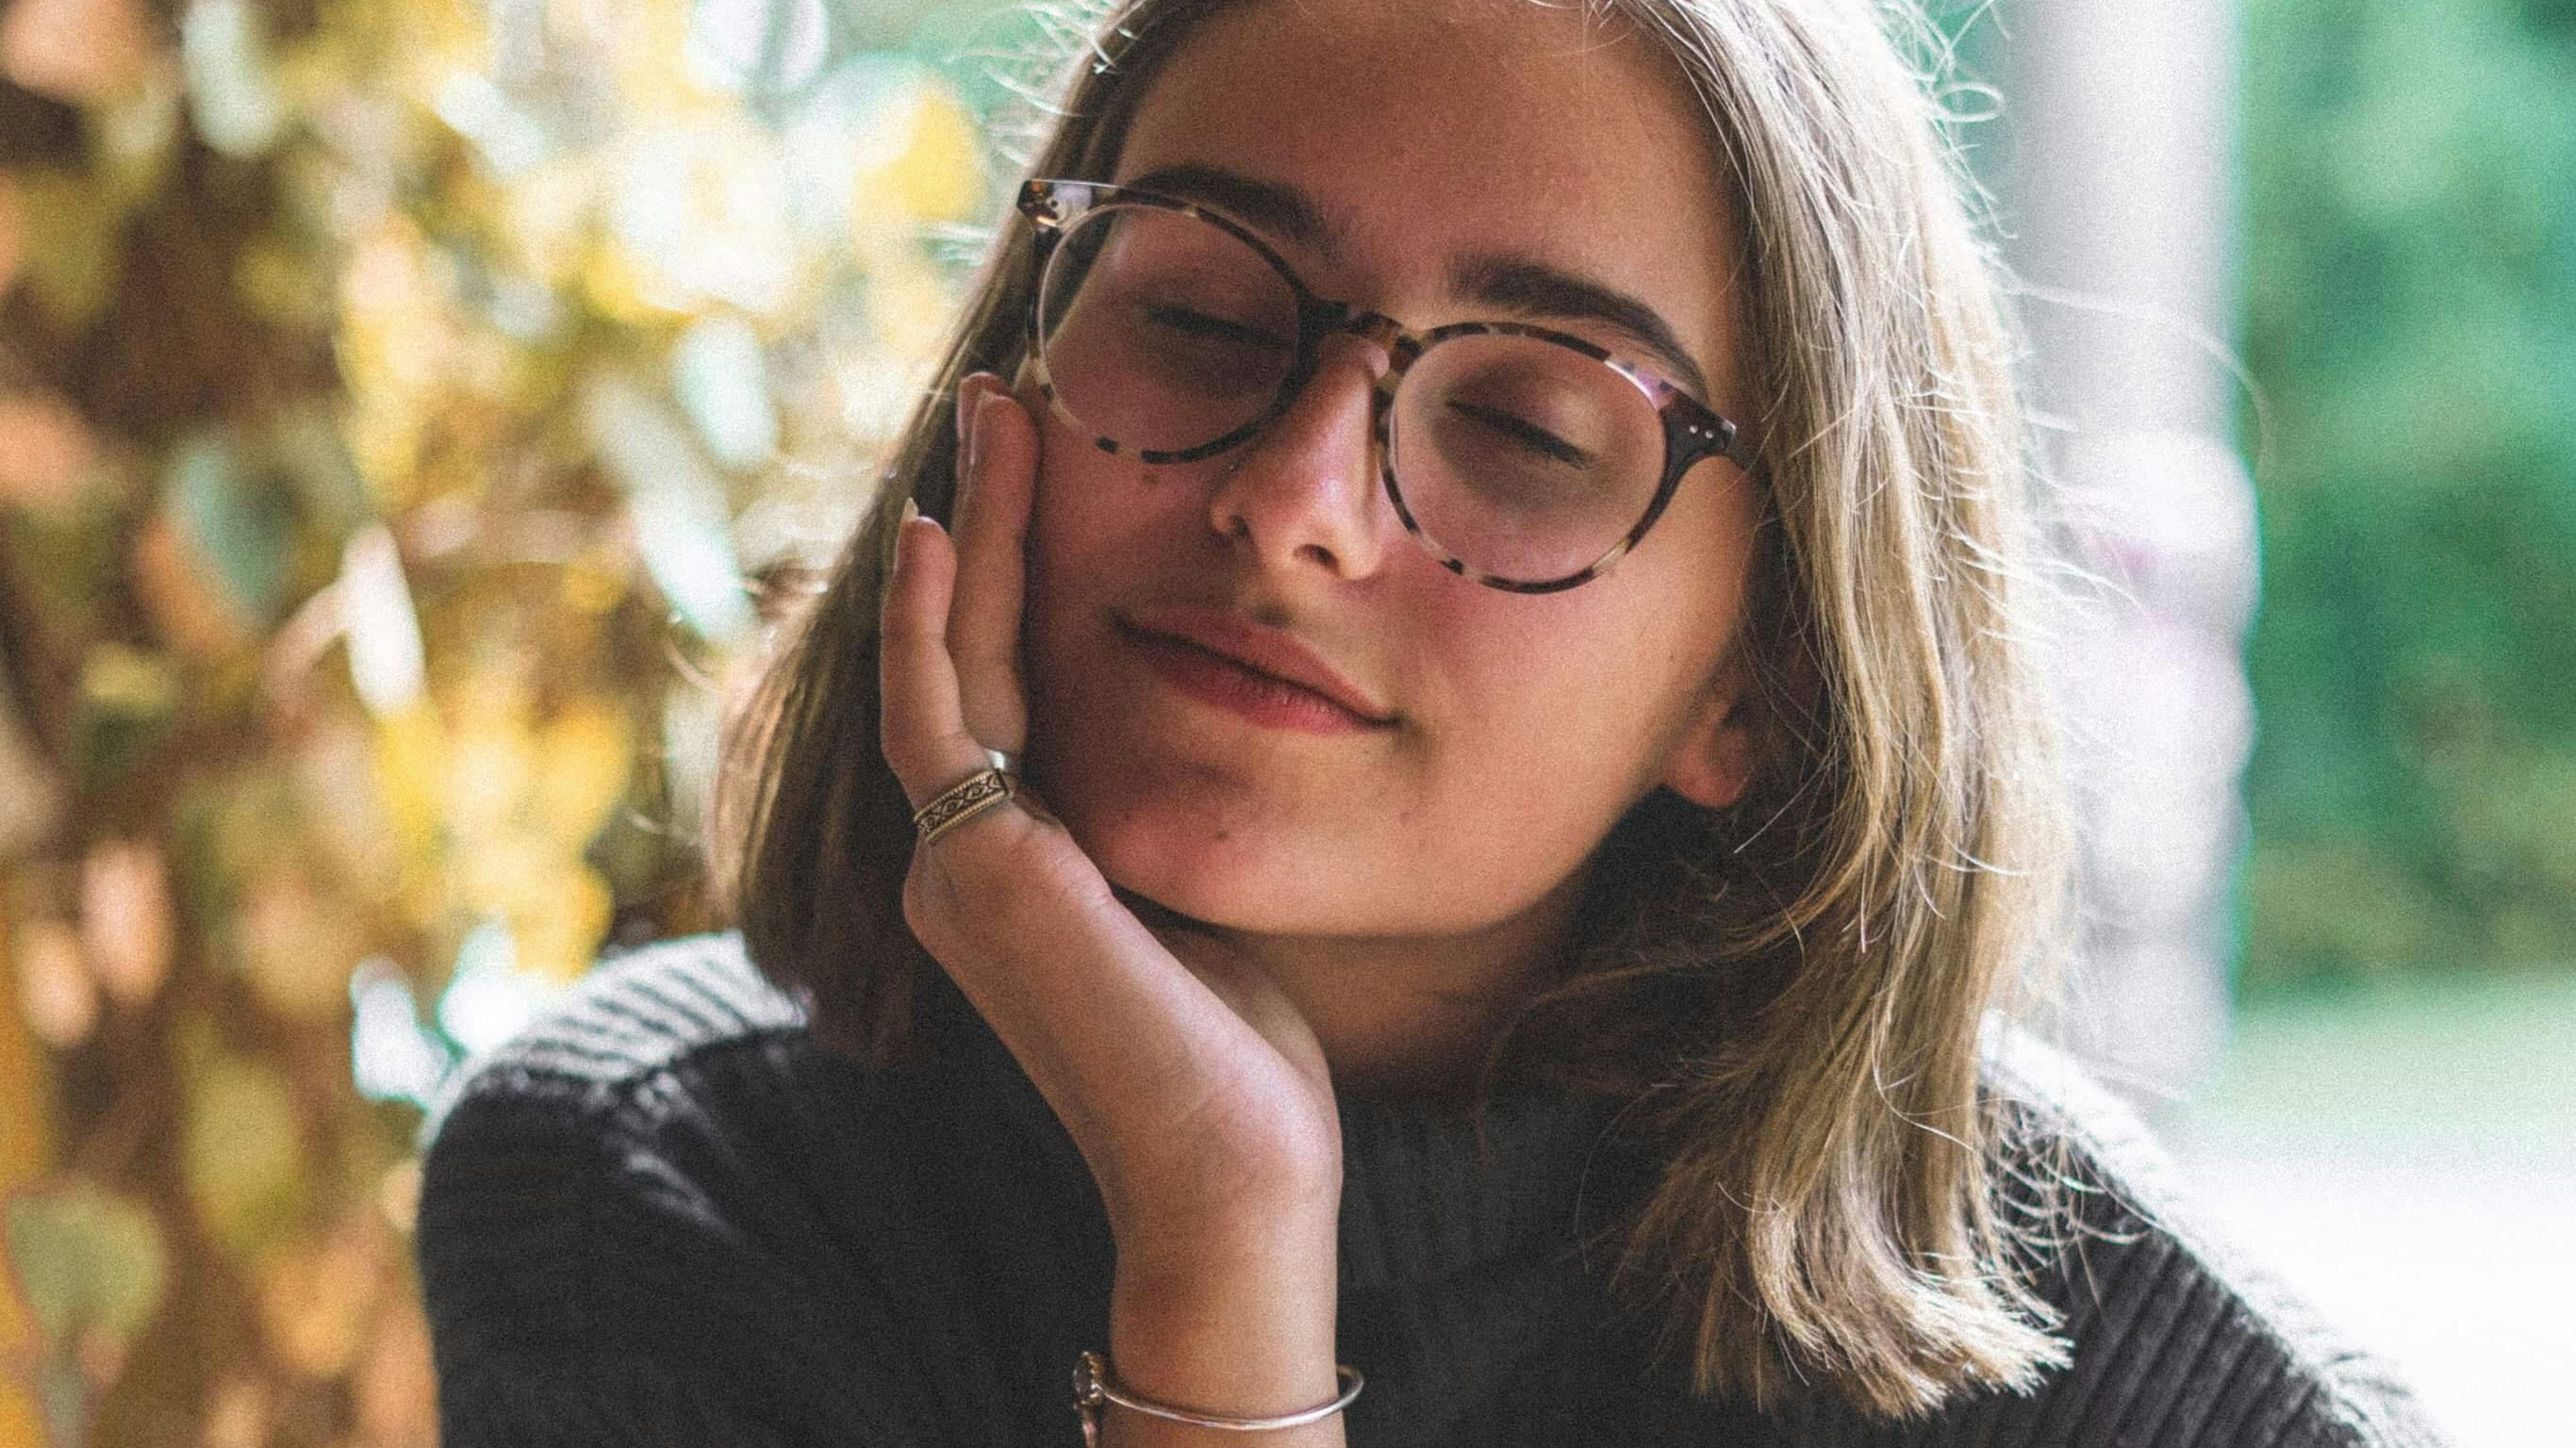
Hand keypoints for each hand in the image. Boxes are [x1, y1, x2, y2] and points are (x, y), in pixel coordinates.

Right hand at [878, 374, 1348, 1440]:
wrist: (1236, 1176)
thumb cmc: (1243, 1058)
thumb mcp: (1195, 896)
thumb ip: (1162, 810)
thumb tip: (1214, 709)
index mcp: (1008, 866)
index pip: (998, 683)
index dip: (1004, 568)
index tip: (1039, 463)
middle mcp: (961, 861)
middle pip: (960, 649)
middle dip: (977, 520)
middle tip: (1005, 399)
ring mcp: (957, 869)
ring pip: (946, 661)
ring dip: (963, 533)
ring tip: (995, 416)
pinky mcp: (980, 877)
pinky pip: (940, 716)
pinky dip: (931, 617)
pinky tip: (936, 526)